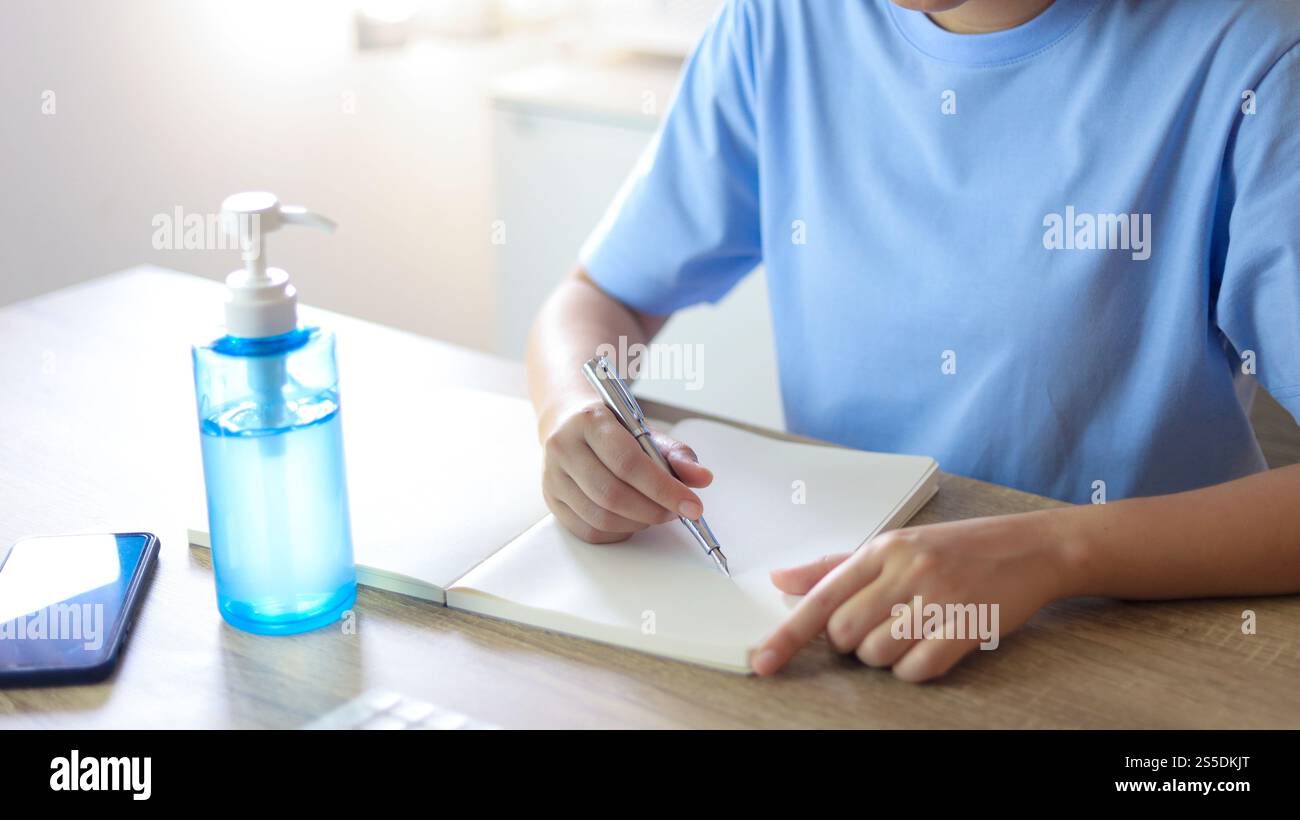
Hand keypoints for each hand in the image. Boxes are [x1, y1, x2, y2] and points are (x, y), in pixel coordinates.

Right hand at [540, 399, 712, 543]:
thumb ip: (677, 454)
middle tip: (676, 511)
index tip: (692, 505)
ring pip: (600, 517)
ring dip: (637, 523)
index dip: (663, 489)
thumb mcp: (646, 431)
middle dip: (653, 510)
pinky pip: (588, 530)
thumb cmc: (610, 427)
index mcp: (589, 420)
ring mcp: (552, 476)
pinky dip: (618, 532)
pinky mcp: (551, 500)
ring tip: (656, 513)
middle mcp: (564, 447)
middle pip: (612, 494)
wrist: (567, 421)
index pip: (628, 462)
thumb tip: (702, 478)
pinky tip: (632, 520)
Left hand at [751, 511, 1080, 680]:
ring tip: (911, 631)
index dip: (787, 635)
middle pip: (844, 633)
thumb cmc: (958, 549)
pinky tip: (931, 645)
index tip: (760, 662)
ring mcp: (937, 598)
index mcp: (882, 549)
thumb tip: (780, 580)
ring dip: (885, 656)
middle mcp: (906, 570)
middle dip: (852, 643)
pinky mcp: (965, 626)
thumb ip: (834, 567)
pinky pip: (916, 669)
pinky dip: (915, 669)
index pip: (820, 596)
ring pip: (877, 655)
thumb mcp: (895, 546)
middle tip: (880, 625)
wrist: (1032, 547)